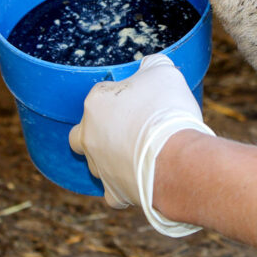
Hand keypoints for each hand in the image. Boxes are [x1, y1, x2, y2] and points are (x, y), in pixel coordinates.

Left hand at [69, 54, 214, 236]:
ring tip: (138, 154)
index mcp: (95, 103)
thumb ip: (153, 65)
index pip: (102, 93)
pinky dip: (124, 187)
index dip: (123, 94)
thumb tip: (152, 64)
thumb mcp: (164, 72)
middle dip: (99, 130)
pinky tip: (139, 179)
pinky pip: (113, 192)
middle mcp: (89, 135)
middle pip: (81, 132)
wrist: (175, 156)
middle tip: (129, 127)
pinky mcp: (114, 192)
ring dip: (111, 158)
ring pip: (96, 162)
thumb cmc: (166, 110)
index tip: (142, 98)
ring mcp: (99, 165)